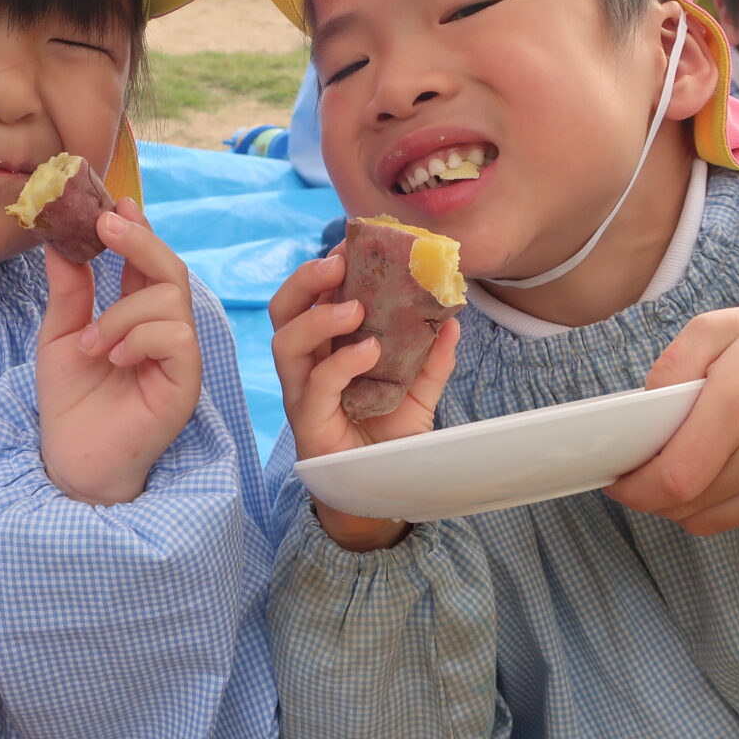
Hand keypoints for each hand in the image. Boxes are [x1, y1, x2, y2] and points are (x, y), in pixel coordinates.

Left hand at [37, 199, 202, 504]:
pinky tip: (113, 358)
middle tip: (106, 224)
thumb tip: (59, 240)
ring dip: (122, 313)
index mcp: (139, 314)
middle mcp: (165, 330)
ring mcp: (180, 357)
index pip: (148, 261)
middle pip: (171, 269)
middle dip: (140, 240)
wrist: (72, 460)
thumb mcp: (61, 335)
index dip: (137, 229)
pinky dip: (140, 338)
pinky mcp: (185, 384)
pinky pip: (177, 338)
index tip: (113, 202)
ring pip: (170, 300)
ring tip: (91, 344)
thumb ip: (70, 290)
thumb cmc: (71, 403)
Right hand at [268, 251, 459, 550]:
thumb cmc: (389, 437)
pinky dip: (340, 363)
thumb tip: (455, 319)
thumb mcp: (418, 392)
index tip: (351, 245)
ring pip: (285, 343)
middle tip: (337, 263)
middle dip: (304, 281)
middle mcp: (307, 366)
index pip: (311, 298)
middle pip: (284, 311)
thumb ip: (432, 358)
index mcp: (326, 348)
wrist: (384, 493)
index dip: (324, 270)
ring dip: (317, 317)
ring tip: (354, 307)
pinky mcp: (308, 424)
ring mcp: (302, 394)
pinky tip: (369, 351)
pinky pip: (314, 386)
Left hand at [606, 307, 738, 535]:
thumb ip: (671, 366)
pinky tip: (711, 471)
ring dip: (675, 501)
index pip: (673, 476)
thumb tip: (642, 412)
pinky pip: (732, 519)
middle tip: (636, 469)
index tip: (615, 477)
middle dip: (646, 493)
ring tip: (674, 465)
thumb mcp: (719, 327)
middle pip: (682, 503)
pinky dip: (708, 503)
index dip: (633, 487)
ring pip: (703, 519)